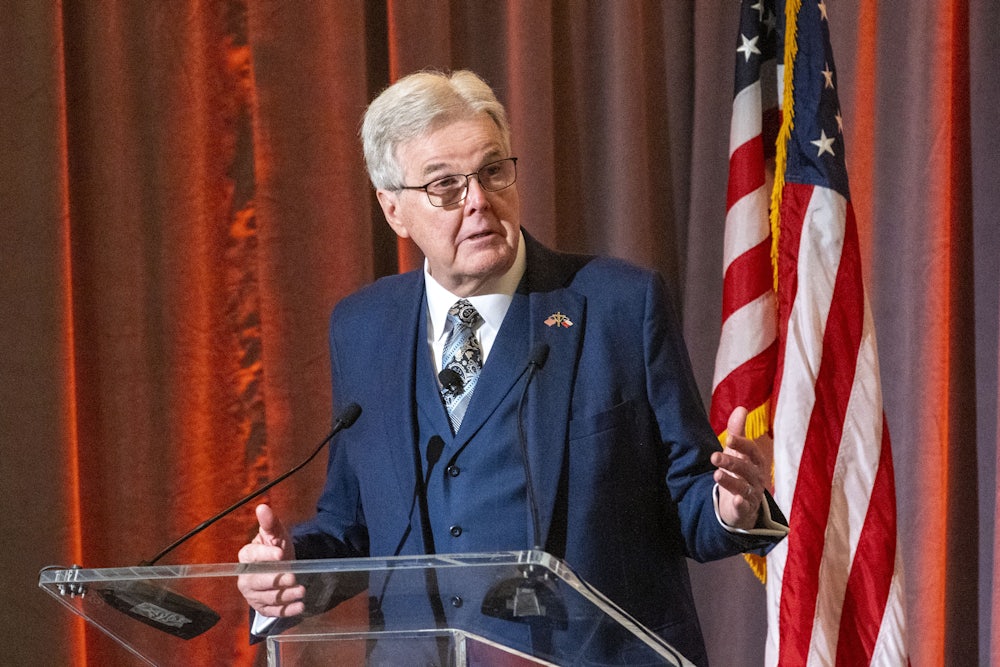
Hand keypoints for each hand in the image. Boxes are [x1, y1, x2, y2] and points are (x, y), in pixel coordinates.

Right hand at [236, 504, 305, 617]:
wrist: (282, 568)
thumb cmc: (277, 549)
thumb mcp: (277, 535)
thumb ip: (270, 523)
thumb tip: (263, 507)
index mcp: (247, 556)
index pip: (253, 556)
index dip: (266, 555)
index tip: (280, 554)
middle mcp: (246, 578)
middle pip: (257, 581)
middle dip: (276, 580)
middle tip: (293, 578)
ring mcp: (253, 595)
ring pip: (267, 598)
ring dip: (285, 596)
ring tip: (301, 591)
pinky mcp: (262, 608)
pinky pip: (273, 612)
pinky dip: (287, 611)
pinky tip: (300, 607)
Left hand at [710, 407, 771, 529]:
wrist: (742, 503)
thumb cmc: (740, 472)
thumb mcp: (736, 452)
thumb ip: (737, 432)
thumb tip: (741, 408)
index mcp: (755, 462)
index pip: (752, 451)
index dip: (742, 444)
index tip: (729, 438)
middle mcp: (756, 478)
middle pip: (746, 469)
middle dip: (731, 462)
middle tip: (714, 456)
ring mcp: (752, 495)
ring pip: (744, 488)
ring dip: (731, 482)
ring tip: (716, 475)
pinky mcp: (745, 510)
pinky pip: (745, 507)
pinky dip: (742, 504)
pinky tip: (736, 500)